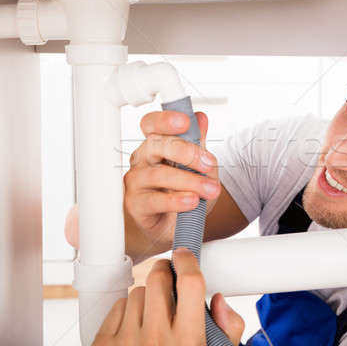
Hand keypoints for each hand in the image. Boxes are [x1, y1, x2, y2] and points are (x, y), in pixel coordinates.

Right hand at [64, 111, 220, 259]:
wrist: (176, 229)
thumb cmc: (184, 193)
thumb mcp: (199, 167)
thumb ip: (199, 143)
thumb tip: (200, 117)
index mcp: (155, 145)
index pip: (152, 124)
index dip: (165, 120)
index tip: (185, 122)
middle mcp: (142, 160)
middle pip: (155, 145)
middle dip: (185, 151)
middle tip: (208, 163)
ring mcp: (136, 182)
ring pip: (158, 175)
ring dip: (189, 181)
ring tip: (209, 190)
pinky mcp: (136, 205)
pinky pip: (154, 200)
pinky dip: (175, 201)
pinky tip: (191, 202)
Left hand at [93, 248, 243, 345]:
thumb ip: (227, 332)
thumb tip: (219, 302)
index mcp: (187, 342)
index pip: (190, 283)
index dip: (189, 262)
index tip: (186, 256)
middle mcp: (156, 339)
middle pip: (160, 279)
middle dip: (166, 274)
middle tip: (170, 280)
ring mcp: (126, 341)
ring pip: (138, 292)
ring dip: (148, 297)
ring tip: (153, 318)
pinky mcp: (102, 344)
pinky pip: (116, 307)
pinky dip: (126, 312)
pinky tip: (135, 329)